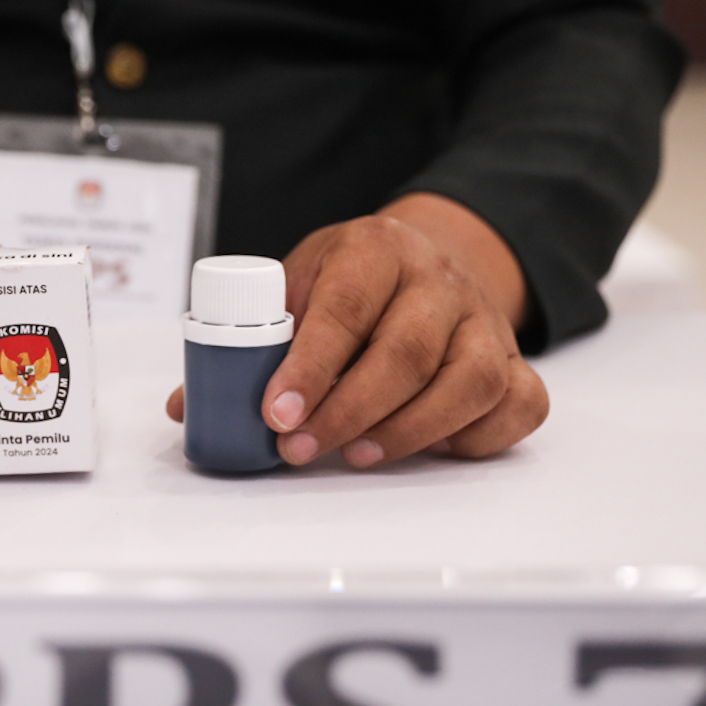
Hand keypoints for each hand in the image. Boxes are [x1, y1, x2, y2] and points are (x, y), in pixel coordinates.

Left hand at [166, 194, 548, 466]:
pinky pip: (518, 405)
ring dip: (409, 431)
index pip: (345, 308)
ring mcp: (485, 321)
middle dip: (348, 411)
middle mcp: (438, 279)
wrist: (425, 259)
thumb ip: (249, 341)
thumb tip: (187, 405)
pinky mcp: (515, 361)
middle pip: (407, 352)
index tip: (275, 413)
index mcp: (375, 249)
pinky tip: (430, 450)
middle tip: (298, 449)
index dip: (310, 365)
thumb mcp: (296, 287)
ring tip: (355, 457)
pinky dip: (477, 438)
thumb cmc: (348, 285)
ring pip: (471, 382)